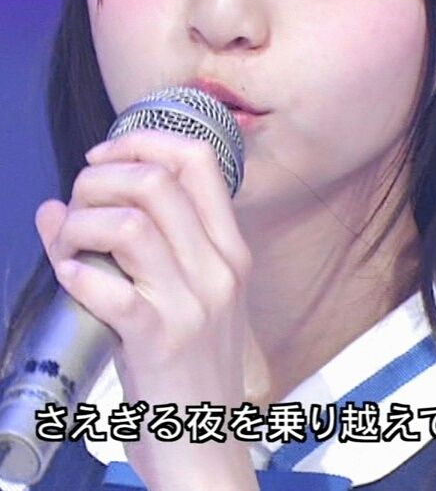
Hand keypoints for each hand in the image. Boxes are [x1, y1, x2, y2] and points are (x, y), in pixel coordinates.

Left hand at [36, 129, 263, 490]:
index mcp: (229, 248)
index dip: (143, 140)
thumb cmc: (190, 367)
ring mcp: (193, 302)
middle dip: (98, 179)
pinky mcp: (162, 339)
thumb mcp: (182, 298)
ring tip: (67, 245)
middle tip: (77, 205)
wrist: (206, 446)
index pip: (198, 159)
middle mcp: (219, 266)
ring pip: (129, 224)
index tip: (103, 157)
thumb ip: (132, 247)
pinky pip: (109, 287)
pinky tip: (70, 278)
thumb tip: (53, 208)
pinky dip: (76, 273)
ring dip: (80, 224)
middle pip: (155, 181)